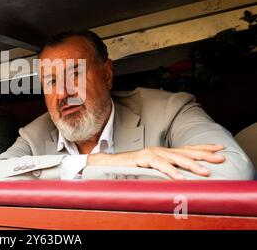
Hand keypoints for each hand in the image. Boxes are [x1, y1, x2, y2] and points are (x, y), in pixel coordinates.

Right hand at [87, 144, 224, 178]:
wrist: (106, 165)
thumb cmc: (129, 170)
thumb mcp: (151, 170)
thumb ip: (164, 171)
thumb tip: (181, 178)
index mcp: (162, 152)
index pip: (186, 149)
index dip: (203, 148)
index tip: (220, 149)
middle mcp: (158, 150)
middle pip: (185, 152)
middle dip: (204, 155)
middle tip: (221, 158)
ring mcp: (150, 154)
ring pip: (174, 158)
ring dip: (191, 166)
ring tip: (205, 172)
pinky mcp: (141, 159)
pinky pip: (159, 166)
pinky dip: (171, 173)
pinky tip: (181, 179)